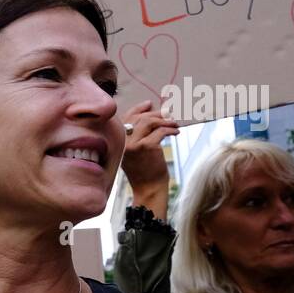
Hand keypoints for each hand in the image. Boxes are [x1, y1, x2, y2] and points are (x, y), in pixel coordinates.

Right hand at [120, 99, 178, 216]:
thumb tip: (149, 109)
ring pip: (149, 122)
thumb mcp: (134, 150)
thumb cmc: (144, 170)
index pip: (126, 118)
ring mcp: (133, 144)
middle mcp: (122, 141)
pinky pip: (160, 131)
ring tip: (174, 124)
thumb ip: (138, 133)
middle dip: (156, 114)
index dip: (139, 109)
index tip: (150, 104)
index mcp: (117, 141)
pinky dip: (170, 130)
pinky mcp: (146, 147)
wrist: (148, 188)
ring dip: (165, 121)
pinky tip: (176, 133)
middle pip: (140, 118)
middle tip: (169, 115)